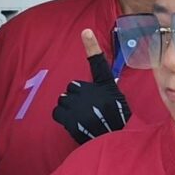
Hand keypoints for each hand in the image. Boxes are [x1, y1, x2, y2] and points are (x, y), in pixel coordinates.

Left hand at [52, 29, 131, 144]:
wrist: (114, 143)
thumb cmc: (114, 123)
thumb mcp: (116, 102)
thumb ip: (102, 90)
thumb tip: (79, 88)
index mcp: (106, 88)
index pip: (99, 64)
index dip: (92, 46)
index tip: (86, 31)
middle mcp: (94, 93)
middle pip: (71, 88)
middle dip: (75, 98)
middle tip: (87, 111)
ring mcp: (81, 105)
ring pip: (62, 100)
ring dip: (68, 109)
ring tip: (82, 118)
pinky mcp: (72, 118)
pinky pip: (57, 112)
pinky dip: (62, 118)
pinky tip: (74, 123)